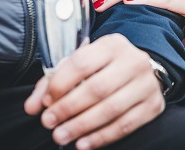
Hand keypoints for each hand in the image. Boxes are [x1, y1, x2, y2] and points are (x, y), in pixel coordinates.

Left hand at [24, 34, 164, 149]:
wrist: (144, 70)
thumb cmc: (105, 67)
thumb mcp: (82, 64)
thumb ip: (53, 82)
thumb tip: (31, 107)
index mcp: (112, 44)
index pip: (82, 63)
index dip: (60, 85)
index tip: (45, 102)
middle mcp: (133, 60)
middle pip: (96, 88)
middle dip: (68, 109)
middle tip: (49, 123)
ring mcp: (146, 84)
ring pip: (111, 109)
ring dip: (82, 126)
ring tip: (61, 136)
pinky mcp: (154, 105)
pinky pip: (125, 125)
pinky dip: (101, 137)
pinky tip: (82, 143)